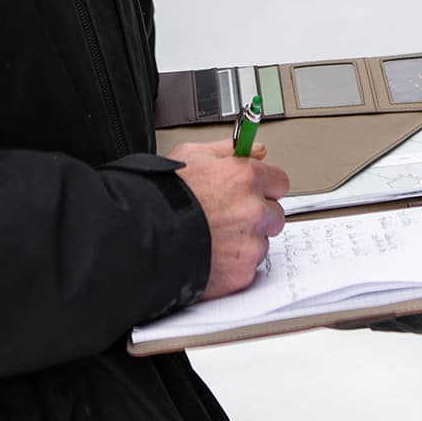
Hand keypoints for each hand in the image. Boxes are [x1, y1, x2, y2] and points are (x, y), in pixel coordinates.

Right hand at [167, 140, 290, 298]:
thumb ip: (227, 150)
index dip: (264, 187)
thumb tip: (254, 148)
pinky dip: (234, 265)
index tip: (255, 191)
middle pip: (275, 214)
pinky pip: (248, 268)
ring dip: (245, 241)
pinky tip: (211, 254)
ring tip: (213, 236)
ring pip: (262, 242)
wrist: (141, 237)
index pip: (279, 182)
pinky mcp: (242, 272)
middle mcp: (254, 210)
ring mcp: (250, 243)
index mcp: (245, 178)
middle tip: (229, 216)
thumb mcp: (189, 155)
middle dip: (257, 216)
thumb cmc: (161, 196)